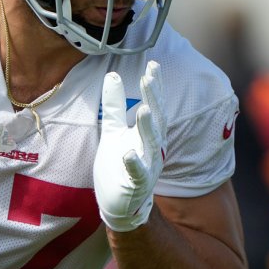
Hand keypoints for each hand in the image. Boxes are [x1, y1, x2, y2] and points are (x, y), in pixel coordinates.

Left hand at [94, 60, 165, 231]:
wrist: (118, 204)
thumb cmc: (118, 165)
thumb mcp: (113, 130)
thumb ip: (114, 105)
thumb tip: (112, 74)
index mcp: (148, 133)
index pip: (154, 105)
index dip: (155, 87)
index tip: (153, 64)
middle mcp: (153, 148)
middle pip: (156, 120)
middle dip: (154, 99)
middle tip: (149, 78)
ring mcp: (147, 166)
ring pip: (151, 145)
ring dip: (147, 127)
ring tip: (142, 109)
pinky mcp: (136, 185)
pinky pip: (138, 174)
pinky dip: (135, 164)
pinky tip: (128, 153)